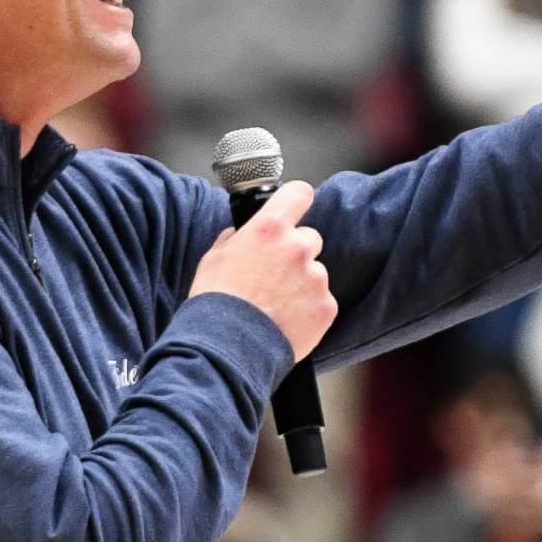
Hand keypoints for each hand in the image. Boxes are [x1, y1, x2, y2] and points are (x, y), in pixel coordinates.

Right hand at [189, 180, 337, 361]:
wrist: (228, 347)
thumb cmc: (217, 303)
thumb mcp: (214, 257)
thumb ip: (237, 238)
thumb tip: (244, 234)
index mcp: (269, 229)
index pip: (299, 193)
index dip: (296, 199)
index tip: (295, 205)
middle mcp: (297, 247)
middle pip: (309, 238)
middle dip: (295, 252)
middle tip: (274, 275)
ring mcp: (315, 277)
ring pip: (315, 272)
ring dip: (301, 283)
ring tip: (276, 304)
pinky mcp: (326, 306)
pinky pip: (322, 300)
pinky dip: (308, 309)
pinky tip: (286, 320)